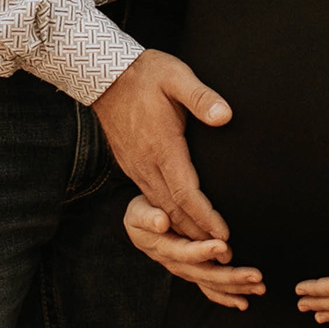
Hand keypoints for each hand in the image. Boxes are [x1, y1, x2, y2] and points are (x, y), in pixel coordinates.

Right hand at [93, 50, 231, 242]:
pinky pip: (151, 198)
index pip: (187, 192)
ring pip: (161, 208)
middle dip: (198, 235)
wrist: (103, 75)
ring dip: (184, 229)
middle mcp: (146, 164)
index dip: (206, 217)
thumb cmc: (146, 74)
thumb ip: (201, 97)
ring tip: (207, 247)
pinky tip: (180, 223)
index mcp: (161, 147)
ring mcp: (136, 167)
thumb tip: (225, 116)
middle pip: (174, 210)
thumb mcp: (176, 77)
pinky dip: (168, 216)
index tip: (224, 235)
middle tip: (223, 254)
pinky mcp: (131, 165)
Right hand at [124, 195, 264, 309]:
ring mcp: (187, 271)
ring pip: (212, 284)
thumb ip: (148, 217)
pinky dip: (227, 298)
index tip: (223, 246)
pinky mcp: (194, 273)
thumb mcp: (137, 212)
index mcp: (164, 248)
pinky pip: (210, 290)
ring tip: (260, 288)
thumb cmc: (142, 214)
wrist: (140, 226)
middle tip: (256, 276)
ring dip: (237, 287)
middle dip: (232, 276)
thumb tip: (160, 221)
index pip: (185, 252)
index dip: (203, 251)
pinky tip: (244, 303)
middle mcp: (177, 265)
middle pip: (206, 274)